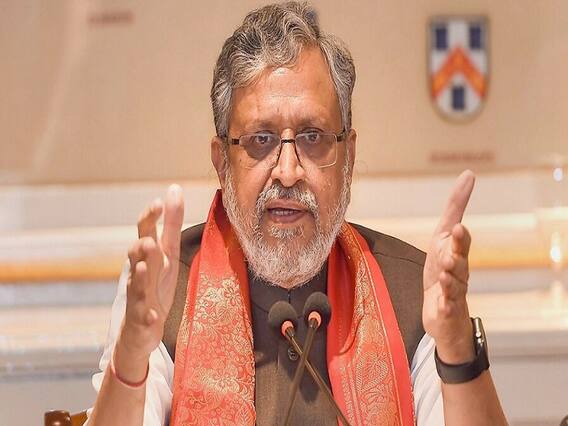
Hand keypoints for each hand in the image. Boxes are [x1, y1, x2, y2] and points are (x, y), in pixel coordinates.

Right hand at [120, 184, 183, 357]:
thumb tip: (174, 188)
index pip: (145, 231)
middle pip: (136, 256)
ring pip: (136, 285)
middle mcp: (140, 273)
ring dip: (140, 276)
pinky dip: (148, 315)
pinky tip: (153, 315)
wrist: (139, 329)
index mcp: (149, 256)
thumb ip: (171, 223)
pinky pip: (144, 317)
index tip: (158, 202)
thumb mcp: (168, 253)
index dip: (150, 218)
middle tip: (149, 239)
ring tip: (144, 268)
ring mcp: (138, 297)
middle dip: (142, 247)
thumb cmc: (155, 285)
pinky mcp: (142, 320)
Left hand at [422, 171, 474, 363]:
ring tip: (445, 273)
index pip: (461, 242)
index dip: (460, 236)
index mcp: (457, 254)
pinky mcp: (446, 309)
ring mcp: (454, 292)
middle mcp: (459, 272)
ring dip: (451, 278)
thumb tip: (469, 174)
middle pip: (460, 262)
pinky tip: (442, 303)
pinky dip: (445, 305)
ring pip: (455, 285)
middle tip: (452, 250)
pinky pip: (447, 307)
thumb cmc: (443, 269)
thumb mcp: (444, 238)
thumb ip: (455, 208)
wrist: (443, 310)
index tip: (459, 227)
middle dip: (457, 254)